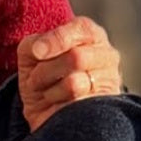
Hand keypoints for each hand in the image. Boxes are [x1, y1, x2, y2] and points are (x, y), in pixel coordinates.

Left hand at [18, 16, 122, 131]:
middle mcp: (107, 55)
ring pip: (74, 84)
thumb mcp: (30, 55)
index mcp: (91, 35)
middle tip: (35, 80)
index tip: (37, 52)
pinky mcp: (105, 107)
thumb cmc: (41, 77)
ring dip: (50, 90)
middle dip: (46, 71)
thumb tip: (39, 49)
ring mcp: (109, 82)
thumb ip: (33, 44)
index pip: (82, 28)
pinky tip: (57, 105)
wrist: (45, 112)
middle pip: (76, 57)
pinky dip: (57, 105)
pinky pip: (75, 105)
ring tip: (48, 93)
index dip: (58, 39)